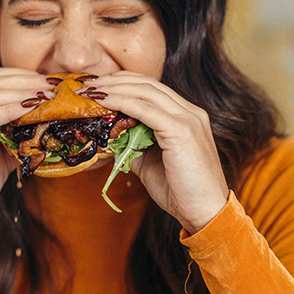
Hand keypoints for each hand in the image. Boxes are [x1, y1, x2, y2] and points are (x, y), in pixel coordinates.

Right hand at [0, 68, 52, 242]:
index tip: (51, 83)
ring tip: (46, 96)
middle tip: (53, 86)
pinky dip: (7, 111)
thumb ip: (18, 137)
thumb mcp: (2, 156)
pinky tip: (26, 109)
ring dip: (22, 94)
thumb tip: (47, 127)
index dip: (25, 78)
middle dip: (27, 81)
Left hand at [89, 71, 229, 233]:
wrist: (205, 213)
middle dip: (114, 80)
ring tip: (91, 91)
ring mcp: (189, 119)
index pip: (152, 88)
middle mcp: (190, 112)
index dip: (123, 83)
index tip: (97, 87)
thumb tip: (109, 136)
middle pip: (147, 84)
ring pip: (146, 91)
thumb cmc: (181, 191)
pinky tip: (104, 101)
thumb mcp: (150, 162)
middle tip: (87, 85)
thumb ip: (133, 145)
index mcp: (186, 116)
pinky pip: (146, 110)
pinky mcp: (182, 130)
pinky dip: (122, 102)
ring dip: (114, 88)